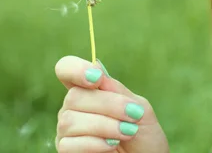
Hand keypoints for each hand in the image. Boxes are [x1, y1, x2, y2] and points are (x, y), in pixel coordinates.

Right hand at [54, 56, 169, 152]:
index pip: (66, 69)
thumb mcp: (139, 108)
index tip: (97, 78)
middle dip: (108, 105)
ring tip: (127, 132)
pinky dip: (94, 144)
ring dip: (104, 126)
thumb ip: (118, 91)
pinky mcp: (66, 150)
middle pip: (74, 96)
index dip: (76, 69)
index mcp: (89, 90)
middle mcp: (73, 107)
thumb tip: (96, 67)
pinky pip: (68, 144)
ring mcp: (67, 130)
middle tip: (133, 115)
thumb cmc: (144, 135)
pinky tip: (112, 145)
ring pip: (70, 120)